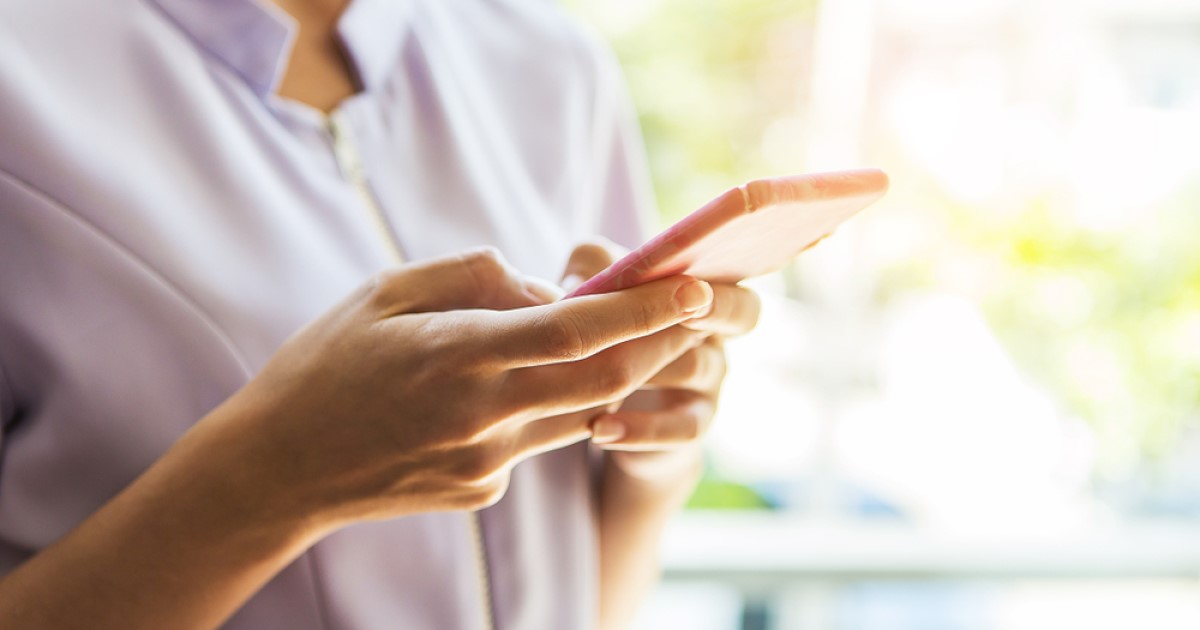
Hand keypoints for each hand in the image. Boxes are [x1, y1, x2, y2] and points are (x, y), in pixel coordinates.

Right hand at [204, 247, 714, 530]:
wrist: (282, 467)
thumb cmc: (325, 365)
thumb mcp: (383, 290)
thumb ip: (470, 276)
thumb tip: (541, 285)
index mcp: (458, 355)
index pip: (576, 331)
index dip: (643, 310)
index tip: (694, 288)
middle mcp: (483, 415)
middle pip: (603, 380)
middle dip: (660, 343)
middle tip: (697, 310)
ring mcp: (487, 461)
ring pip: (581, 413)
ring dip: (620, 375)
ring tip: (644, 336)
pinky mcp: (483, 488)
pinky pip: (537, 438)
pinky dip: (551, 404)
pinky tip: (528, 384)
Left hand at [559, 242, 760, 478]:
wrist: (604, 415)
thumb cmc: (600, 338)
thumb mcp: (588, 301)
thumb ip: (583, 279)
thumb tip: (556, 289)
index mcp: (690, 289)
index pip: (723, 265)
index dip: (706, 267)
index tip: (678, 273)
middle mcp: (712, 330)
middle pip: (744, 311)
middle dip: (716, 306)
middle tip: (683, 310)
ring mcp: (709, 379)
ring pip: (695, 365)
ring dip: (648, 365)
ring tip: (596, 373)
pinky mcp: (692, 424)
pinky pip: (683, 427)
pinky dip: (641, 429)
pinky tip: (600, 430)